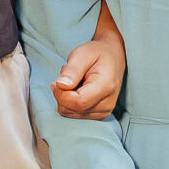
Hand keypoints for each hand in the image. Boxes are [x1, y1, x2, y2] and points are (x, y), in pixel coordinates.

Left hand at [53, 0, 125, 118]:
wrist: (113, 56)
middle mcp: (107, 104)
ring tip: (74, 81)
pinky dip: (70, 102)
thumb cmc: (97, 53)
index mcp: (106, 87)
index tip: (56, 82)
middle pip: (72, 109)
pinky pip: (74, 113)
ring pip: (70, 113)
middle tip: (67, 76)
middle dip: (62, 94)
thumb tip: (61, 85)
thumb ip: (72, 70)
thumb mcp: (82, 54)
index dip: (61, 95)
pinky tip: (77, 89)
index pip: (78, 102)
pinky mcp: (98, 114)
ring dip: (65, 97)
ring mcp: (104, 111)